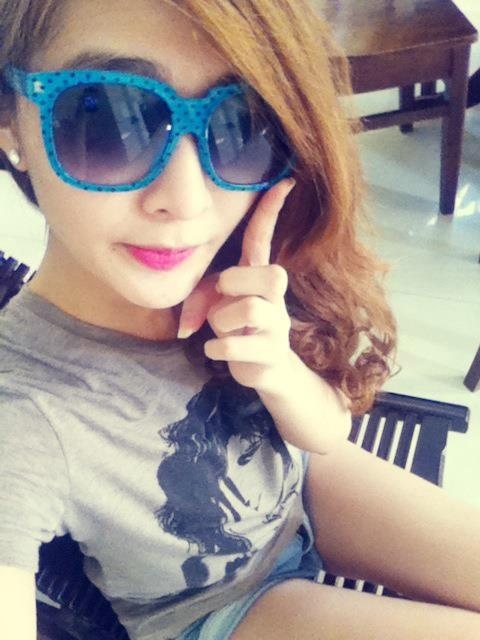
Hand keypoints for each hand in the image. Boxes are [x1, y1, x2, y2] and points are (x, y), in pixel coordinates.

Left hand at [178, 178, 295, 392]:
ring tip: (221, 329)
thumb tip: (185, 325)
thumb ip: (201, 301)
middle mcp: (274, 298)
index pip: (264, 240)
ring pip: (250, 310)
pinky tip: (215, 350)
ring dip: (223, 321)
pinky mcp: (271, 354)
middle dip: (238, 284)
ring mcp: (277, 326)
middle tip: (225, 297)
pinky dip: (216, 348)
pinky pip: (234, 345)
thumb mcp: (215, 307)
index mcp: (258, 277)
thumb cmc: (236, 330)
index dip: (272, 212)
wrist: (264, 371)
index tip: (285, 181)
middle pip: (272, 275)